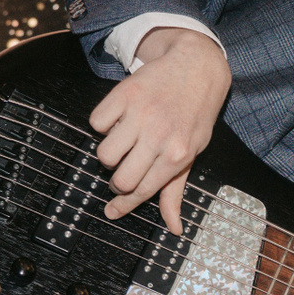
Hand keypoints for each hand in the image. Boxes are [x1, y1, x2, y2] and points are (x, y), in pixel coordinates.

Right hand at [88, 27, 230, 233]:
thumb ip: (177, 189)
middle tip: (126, 169)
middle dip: (118, 180)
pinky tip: (120, 119)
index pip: (143, 191)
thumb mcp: (193, 152)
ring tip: (125, 142)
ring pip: (104, 154)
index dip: (124, 205)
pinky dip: (103, 124)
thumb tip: (175, 228)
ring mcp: (140, 114)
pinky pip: (96, 123)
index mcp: (178, 155)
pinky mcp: (124, 94)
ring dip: (110, 153)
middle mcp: (159, 136)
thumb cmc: (195, 114)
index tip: (111, 212)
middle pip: (120, 178)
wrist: (197, 67)